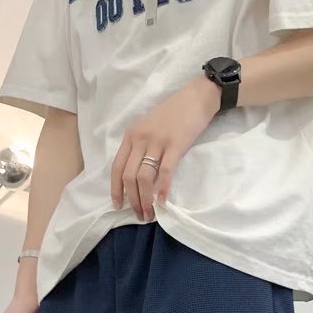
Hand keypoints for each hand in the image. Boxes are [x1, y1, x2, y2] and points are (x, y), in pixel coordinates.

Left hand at [110, 74, 220, 220]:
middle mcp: (140, 139)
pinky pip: (164, 172)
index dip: (116, 189)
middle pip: (129, 176)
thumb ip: (140, 147)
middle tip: (139, 215)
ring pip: (144, 177)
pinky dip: (162, 189)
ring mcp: (157, 142)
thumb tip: (137, 176)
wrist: (195, 98)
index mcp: (131, 136)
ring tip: (150, 214)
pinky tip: (163, 202)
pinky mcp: (175, 145)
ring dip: (145, 199)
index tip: (118, 205)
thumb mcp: (148, 127)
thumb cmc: (173, 114)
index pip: (116, 167)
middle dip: (132, 200)